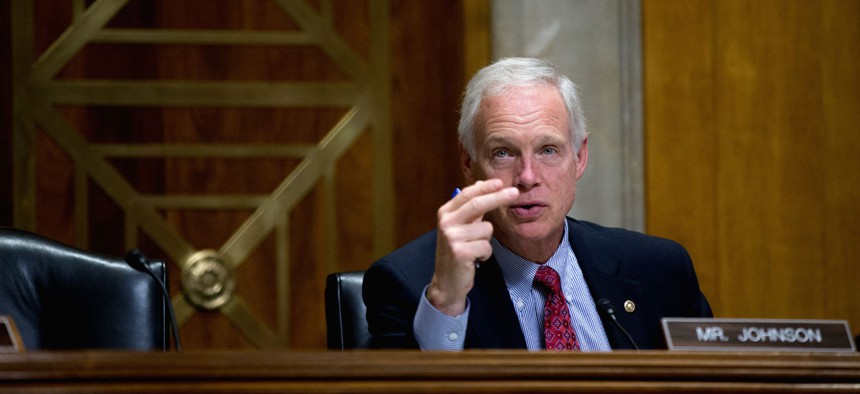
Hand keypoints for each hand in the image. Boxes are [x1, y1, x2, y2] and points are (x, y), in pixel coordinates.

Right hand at [427, 179, 518, 315]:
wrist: (447, 282)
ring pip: (486, 229)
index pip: (468, 194)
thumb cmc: (457, 252)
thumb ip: (469, 208)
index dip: (485, 187)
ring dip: (486, 240)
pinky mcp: (460, 252)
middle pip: (477, 204)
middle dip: (498, 197)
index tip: (500, 182)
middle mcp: (446, 222)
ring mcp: (452, 237)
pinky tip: (475, 259)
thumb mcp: (459, 227)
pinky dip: (485, 253)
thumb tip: (482, 185)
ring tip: (475, 249)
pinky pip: (486, 246)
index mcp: (445, 213)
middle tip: (515, 192)